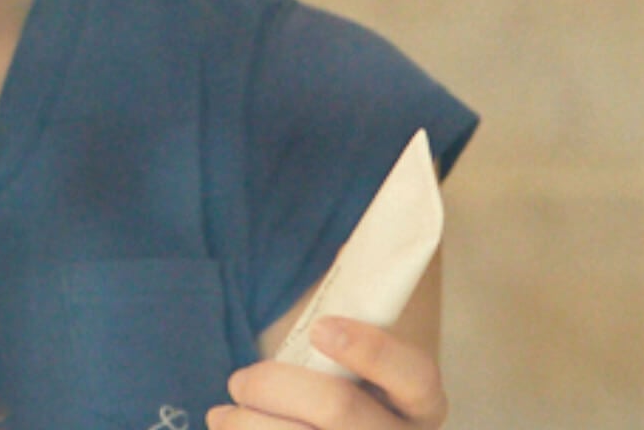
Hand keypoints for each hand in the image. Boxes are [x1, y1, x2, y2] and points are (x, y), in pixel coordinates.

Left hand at [210, 318, 449, 428]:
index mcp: (420, 404)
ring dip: (246, 427)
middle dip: (272, 388)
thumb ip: (344, 319)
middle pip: (337, 414)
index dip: (369, 350)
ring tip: (223, 415)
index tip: (321, 327)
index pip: (411, 376)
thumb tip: (357, 232)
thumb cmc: (336, 392)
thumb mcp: (351, 360)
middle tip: (237, 381)